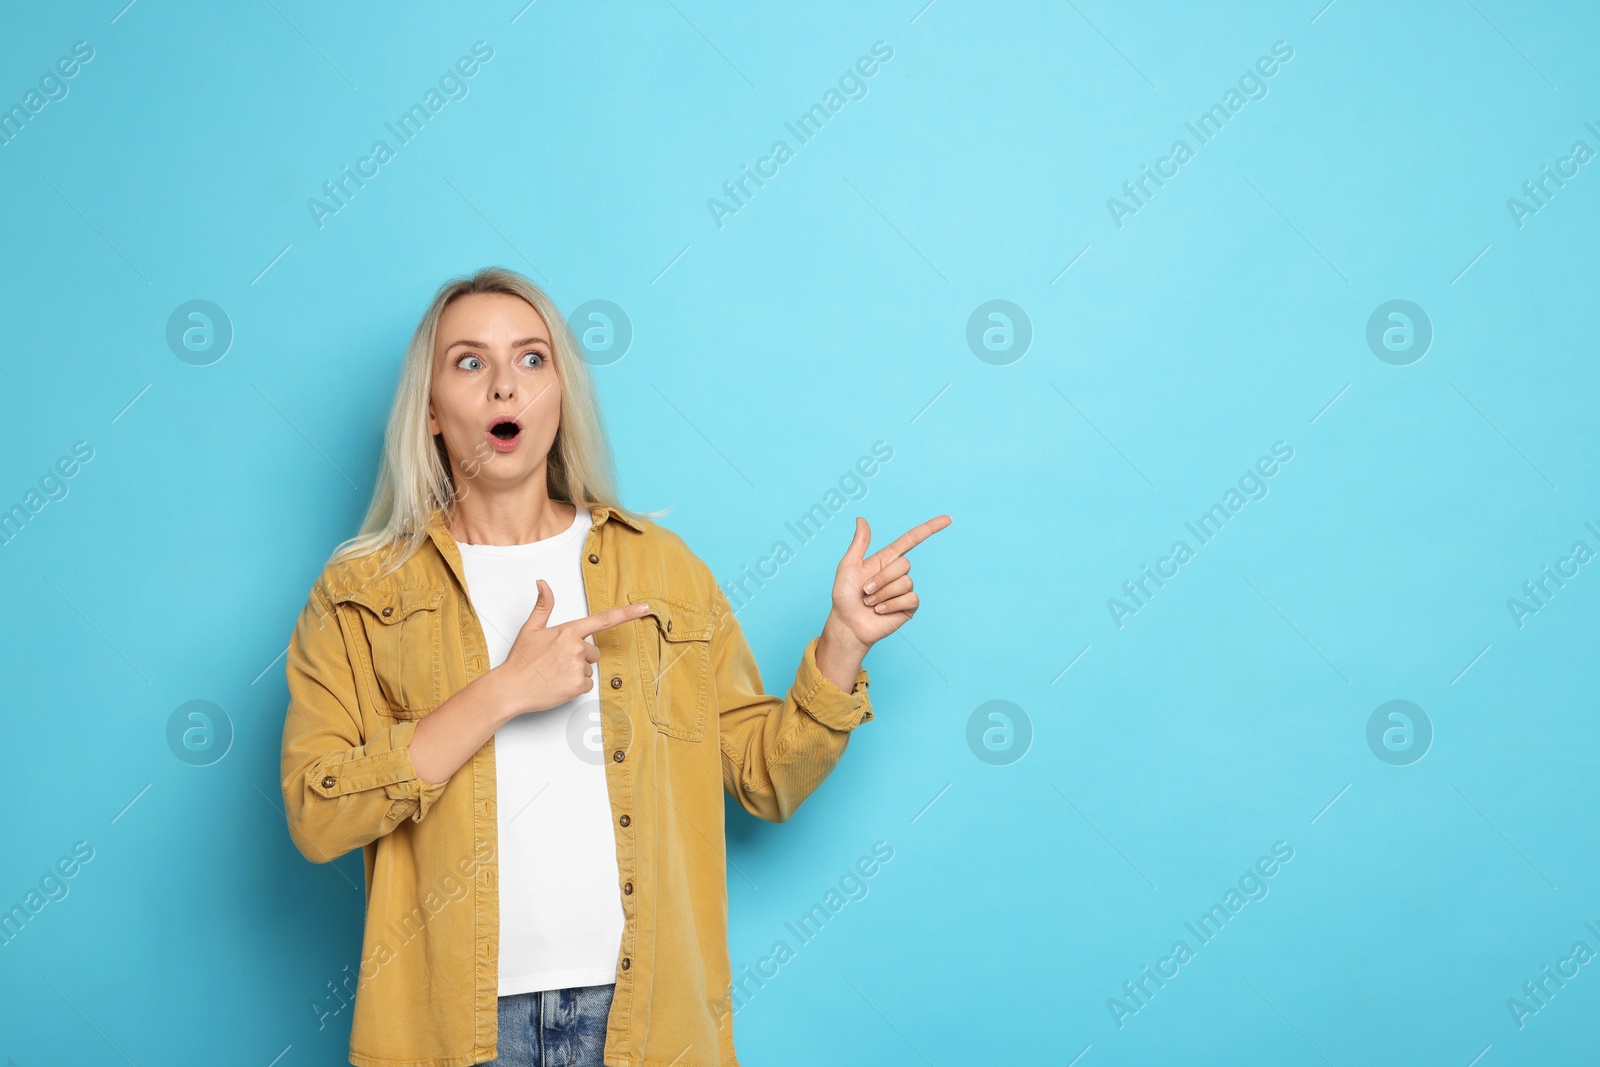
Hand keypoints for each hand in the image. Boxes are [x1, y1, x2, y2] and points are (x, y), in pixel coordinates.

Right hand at [492, 581, 650, 717]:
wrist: (511, 688)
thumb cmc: (521, 660)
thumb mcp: (531, 628)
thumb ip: (543, 605)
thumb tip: (542, 583)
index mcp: (568, 631)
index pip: (603, 619)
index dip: (627, 613)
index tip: (644, 608)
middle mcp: (576, 648)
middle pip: (593, 651)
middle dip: (580, 655)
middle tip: (557, 660)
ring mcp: (578, 667)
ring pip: (588, 668)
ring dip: (575, 671)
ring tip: (554, 673)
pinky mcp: (578, 686)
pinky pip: (586, 684)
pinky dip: (574, 685)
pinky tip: (558, 684)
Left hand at [829, 514, 950, 649]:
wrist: (847, 624)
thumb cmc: (844, 596)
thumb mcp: (848, 566)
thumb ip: (859, 543)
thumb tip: (861, 519)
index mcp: (885, 560)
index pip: (911, 540)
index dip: (929, 529)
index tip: (947, 519)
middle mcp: (897, 573)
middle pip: (904, 564)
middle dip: (882, 578)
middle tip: (865, 591)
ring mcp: (904, 590)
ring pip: (906, 583)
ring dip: (883, 594)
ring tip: (870, 603)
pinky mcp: (908, 607)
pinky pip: (910, 599)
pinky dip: (891, 604)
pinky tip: (880, 610)